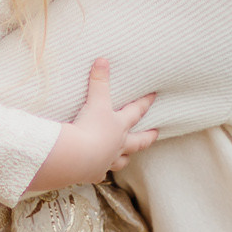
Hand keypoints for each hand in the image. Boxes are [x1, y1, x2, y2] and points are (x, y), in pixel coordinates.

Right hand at [26, 58, 156, 192]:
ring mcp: (107, 161)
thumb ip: (98, 81)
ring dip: (125, 158)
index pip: (136, 112)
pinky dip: (99, 171)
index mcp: (119, 126)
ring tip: (127, 157)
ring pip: (122, 160)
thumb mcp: (94, 102)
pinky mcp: (93, 173)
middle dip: (147, 137)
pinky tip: (97, 171)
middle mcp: (118, 145)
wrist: (76, 156)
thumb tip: (103, 59)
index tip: (154, 96)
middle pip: (137, 142)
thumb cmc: (88, 127)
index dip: (145, 103)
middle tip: (156, 134)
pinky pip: (99, 173)